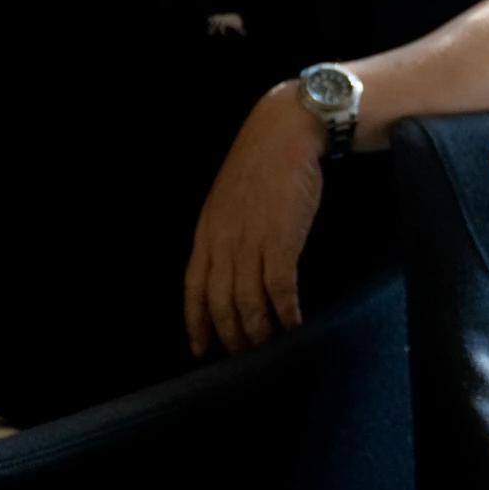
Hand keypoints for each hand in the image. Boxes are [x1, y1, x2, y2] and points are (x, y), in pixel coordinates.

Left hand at [184, 84, 327, 354]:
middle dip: (232, 335)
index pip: (194, 289)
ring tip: (270, 346)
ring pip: (249, 302)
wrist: (283, 134)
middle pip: (221, 303)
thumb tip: (231, 264)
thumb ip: (225, 232)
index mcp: (207, 233)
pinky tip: (295, 324)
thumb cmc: (260, 164)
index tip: (201, 348)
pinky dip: (286, 312)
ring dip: (260, 330)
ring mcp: (251, 242)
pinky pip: (280, 289)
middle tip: (245, 355)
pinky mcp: (281, 240)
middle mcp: (223, 243)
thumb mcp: (228, 199)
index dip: (197, 322)